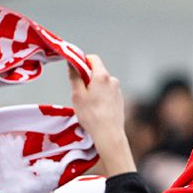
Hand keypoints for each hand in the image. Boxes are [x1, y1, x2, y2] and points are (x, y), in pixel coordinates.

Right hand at [70, 55, 134, 176]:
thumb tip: (72, 63)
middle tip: (79, 92)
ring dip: (95, 89)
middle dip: (87, 78)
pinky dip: (101, 97)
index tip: (75, 72)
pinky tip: (97, 110)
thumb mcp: (77, 94)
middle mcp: (113, 80)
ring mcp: (118, 90)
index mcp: (102, 76)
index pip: (93, 58)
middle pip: (97, 72)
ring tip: (89, 105)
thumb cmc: (91, 115)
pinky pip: (108, 93)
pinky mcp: (120, 100)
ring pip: (103, 84)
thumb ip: (74, 76)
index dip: (82, 62)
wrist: (109, 134)